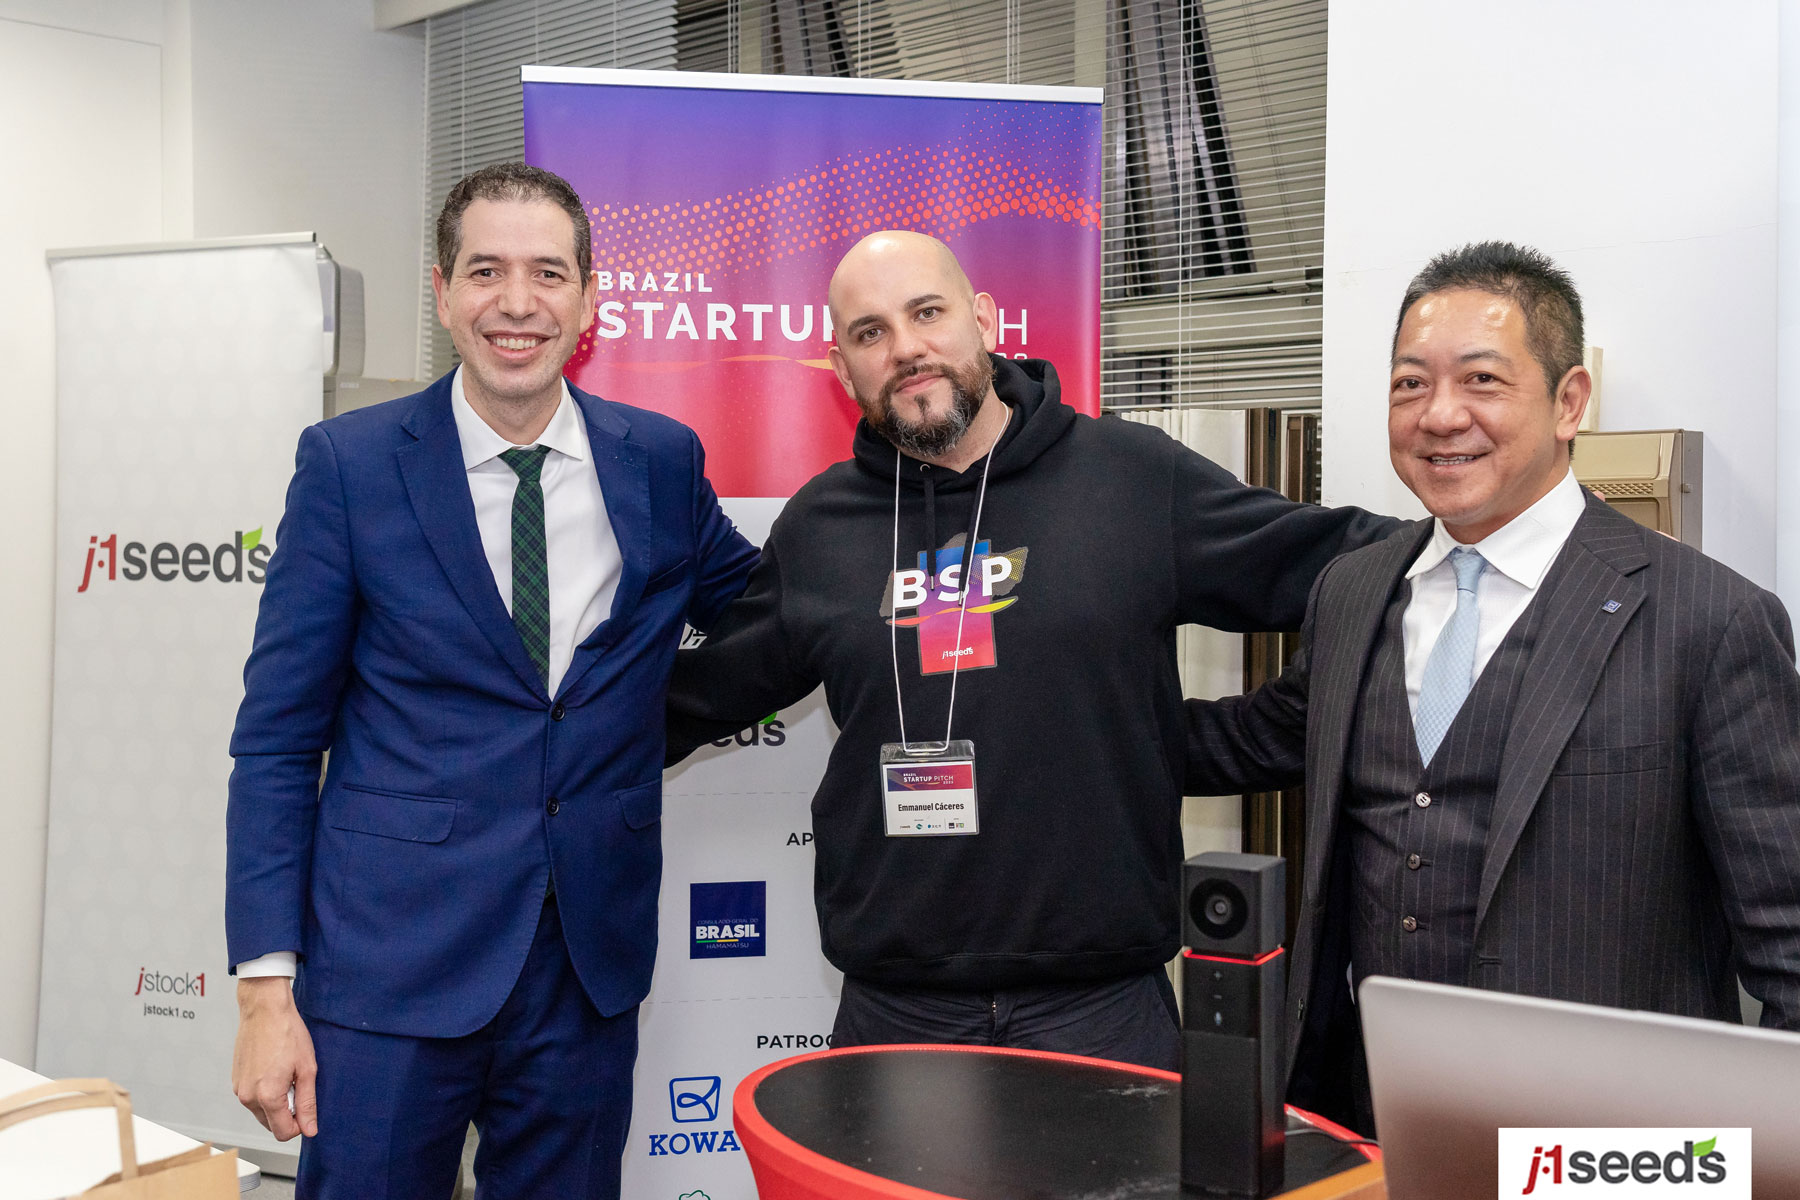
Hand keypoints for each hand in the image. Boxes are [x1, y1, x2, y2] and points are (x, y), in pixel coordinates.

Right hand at [232, 977, 317, 1139]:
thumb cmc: (287, 1033)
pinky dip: (264, 1093)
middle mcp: (248, 1097)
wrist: (264, 1009)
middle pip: (270, 1125)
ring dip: (276, 1103)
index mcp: (267, 1097)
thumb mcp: (307, 1069)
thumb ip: (308, 1103)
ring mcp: (238, 1089)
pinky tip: (274, 1070)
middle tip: (298, 1086)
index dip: (299, 1125)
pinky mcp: (235, 1080)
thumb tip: (310, 1129)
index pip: (282, 1132)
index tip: (307, 1109)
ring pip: (261, 1112)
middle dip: (287, 1114)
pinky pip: (252, 1098)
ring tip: (286, 1075)